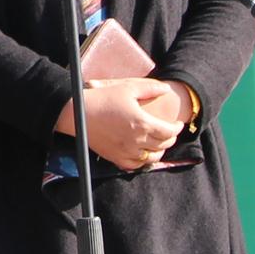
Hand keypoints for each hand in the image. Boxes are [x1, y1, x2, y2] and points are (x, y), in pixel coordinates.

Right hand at [58, 77, 182, 171]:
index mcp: (143, 123)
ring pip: (152, 158)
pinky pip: (135, 166)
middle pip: (163, 145)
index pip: (169, 131)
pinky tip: (143, 155)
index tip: (178, 124)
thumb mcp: (127, 88)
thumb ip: (150, 88)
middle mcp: (137, 141)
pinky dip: (143, 161)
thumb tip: (166, 89)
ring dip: (159, 151)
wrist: (76, 114)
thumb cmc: (102, 98)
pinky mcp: (115, 158)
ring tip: (159, 144)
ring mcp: (126, 152)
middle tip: (170, 132)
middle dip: (171, 138)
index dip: (177, 128)